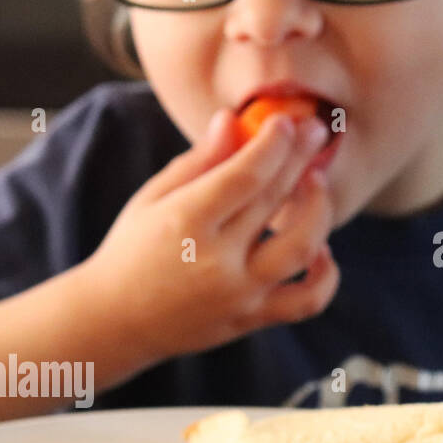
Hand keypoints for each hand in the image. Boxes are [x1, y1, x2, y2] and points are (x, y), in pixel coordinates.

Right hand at [77, 109, 339, 362]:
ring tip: (315, 185)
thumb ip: (198, 161)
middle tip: (314, 133)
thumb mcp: (152, 199)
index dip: (275, 142)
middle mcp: (216, 261)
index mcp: (185, 223)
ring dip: (319, 208)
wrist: (115, 322)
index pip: (247, 174)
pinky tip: (321, 249)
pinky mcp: (250, 319)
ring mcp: (238, 294)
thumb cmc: (131, 252)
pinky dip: (326, 276)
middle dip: (302, 158)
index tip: (288, 122)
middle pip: (276, 199)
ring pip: (303, 247)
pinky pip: (307, 301)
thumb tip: (232, 120)